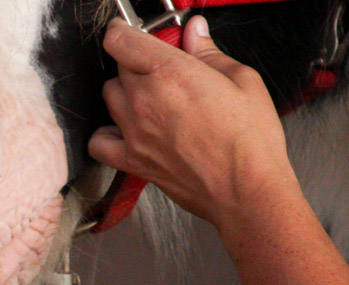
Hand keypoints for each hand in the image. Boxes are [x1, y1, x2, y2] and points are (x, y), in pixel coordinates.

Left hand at [89, 16, 301, 224]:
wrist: (246, 189)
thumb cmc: (249, 140)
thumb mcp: (242, 80)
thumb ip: (209, 52)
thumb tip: (195, 32)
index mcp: (169, 72)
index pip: (121, 40)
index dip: (123, 32)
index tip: (129, 32)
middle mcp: (143, 99)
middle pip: (119, 67)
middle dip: (138, 63)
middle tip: (164, 70)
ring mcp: (132, 131)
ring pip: (109, 97)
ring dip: (125, 93)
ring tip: (152, 100)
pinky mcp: (130, 160)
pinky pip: (99, 141)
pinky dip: (106, 134)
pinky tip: (125, 131)